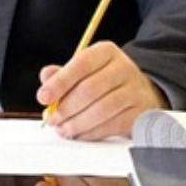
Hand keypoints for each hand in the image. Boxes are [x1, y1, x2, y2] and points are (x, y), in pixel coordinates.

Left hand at [36, 41, 167, 139]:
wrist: (141, 93)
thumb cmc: (105, 81)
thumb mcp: (84, 71)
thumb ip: (63, 74)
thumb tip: (46, 77)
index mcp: (106, 52)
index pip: (81, 64)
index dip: (60, 82)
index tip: (43, 97)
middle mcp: (123, 68)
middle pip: (89, 89)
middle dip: (66, 107)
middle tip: (52, 119)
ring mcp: (135, 91)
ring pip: (101, 110)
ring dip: (77, 123)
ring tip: (63, 128)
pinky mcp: (140, 113)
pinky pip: (112, 125)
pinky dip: (91, 132)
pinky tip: (79, 134)